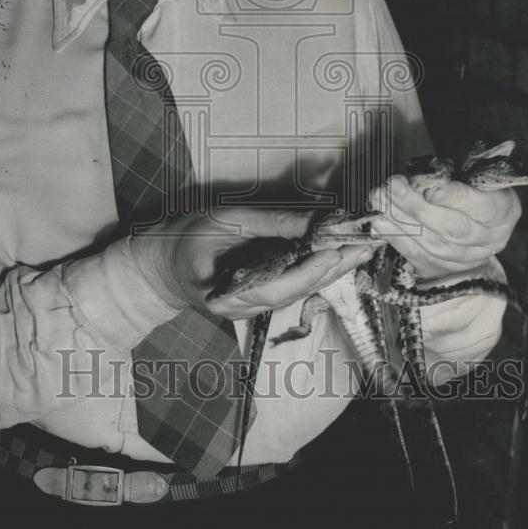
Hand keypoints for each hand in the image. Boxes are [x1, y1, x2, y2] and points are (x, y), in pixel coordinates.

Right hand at [129, 207, 376, 319]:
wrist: (159, 268)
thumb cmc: (186, 239)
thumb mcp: (225, 220)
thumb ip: (269, 223)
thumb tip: (314, 221)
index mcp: (230, 294)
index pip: (281, 285)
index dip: (315, 269)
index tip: (343, 249)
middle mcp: (245, 308)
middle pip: (298, 292)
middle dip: (336, 269)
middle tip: (368, 246)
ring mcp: (253, 307)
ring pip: (300, 291)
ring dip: (332, 270)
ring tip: (363, 248)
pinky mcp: (259, 298)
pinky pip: (293, 286)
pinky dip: (318, 270)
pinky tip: (339, 256)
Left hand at [368, 175, 521, 280]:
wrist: (478, 228)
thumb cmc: (473, 192)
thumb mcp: (473, 177)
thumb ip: (453, 178)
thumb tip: (422, 181)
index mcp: (503, 210)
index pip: (480, 206)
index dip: (453, 197)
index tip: (428, 187)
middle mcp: (489, 239)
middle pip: (452, 228)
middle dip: (417, 207)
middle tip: (392, 187)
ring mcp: (468, 258)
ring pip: (432, 244)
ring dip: (400, 221)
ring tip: (380, 201)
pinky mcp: (445, 268)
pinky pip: (419, 256)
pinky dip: (397, 238)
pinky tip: (380, 222)